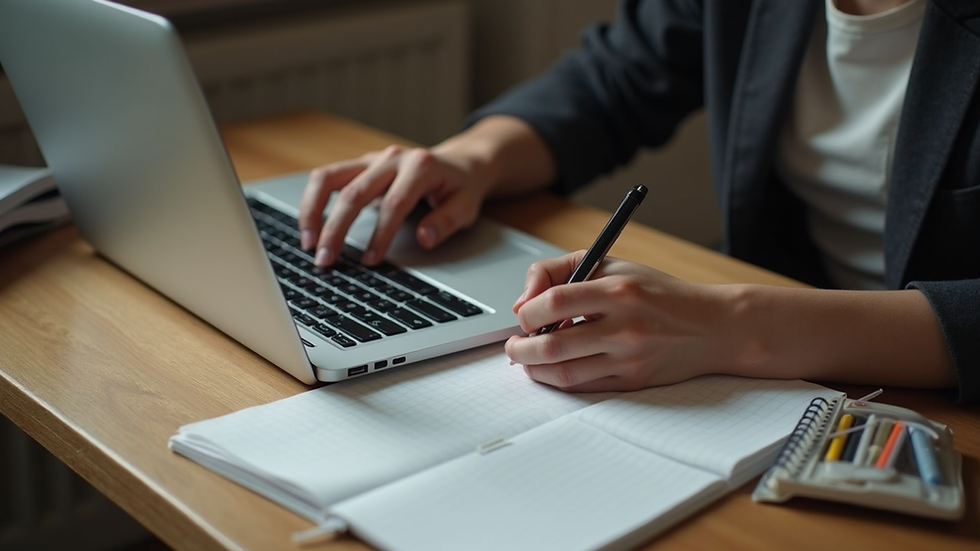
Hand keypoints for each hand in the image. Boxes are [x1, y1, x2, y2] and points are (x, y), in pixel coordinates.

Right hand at [298, 144, 488, 265]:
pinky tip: (310, 227)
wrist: (458, 164)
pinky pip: (327, 178)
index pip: (394, 203)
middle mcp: (391, 158)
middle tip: (325, 260)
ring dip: (312, 211)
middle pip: (354, 192)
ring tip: (308, 243)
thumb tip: (424, 238)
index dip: (380, 234)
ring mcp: (372, 159)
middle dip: (336, 229)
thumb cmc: (460, 188)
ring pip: (328, 178)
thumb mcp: (466, 207)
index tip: (370, 260)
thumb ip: (447, 222)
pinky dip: (313, 201)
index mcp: (420, 166)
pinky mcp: (359, 165)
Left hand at [505, 252, 743, 391]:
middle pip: (551, 345)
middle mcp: (624, 326)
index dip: (527, 312)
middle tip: (514, 346)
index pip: (554, 301)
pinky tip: (554, 368)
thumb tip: (524, 302)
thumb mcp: (613, 264)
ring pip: (563, 373)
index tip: (522, 315)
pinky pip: (583, 387)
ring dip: (534, 369)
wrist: (714, 326)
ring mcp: (629, 358)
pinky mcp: (634, 382)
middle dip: (519, 349)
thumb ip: (561, 271)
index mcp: (618, 290)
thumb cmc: (657, 293)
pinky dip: (559, 380)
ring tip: (529, 358)